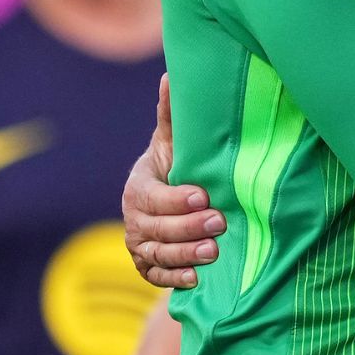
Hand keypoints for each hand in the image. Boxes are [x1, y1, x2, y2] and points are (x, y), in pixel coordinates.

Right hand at [123, 74, 225, 288]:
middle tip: (220, 223)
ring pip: (157, 254)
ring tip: (214, 251)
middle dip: (187, 227)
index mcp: (139, 186)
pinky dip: (175, 279)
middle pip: (155, 229)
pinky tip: (196, 279)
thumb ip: (171, 115)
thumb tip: (169, 75)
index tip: (203, 196)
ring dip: (185, 255)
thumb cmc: (176, 163)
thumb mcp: (173, 141)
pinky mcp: (147, 266)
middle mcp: (134, 218)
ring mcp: (139, 244)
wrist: (169, 196)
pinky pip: (156, 276)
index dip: (176, 200)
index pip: (152, 197)